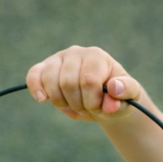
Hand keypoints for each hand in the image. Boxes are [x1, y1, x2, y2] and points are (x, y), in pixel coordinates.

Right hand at [26, 46, 143, 121]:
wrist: (104, 100)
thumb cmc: (116, 97)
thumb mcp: (129, 97)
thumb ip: (126, 92)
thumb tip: (114, 88)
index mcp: (97, 57)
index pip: (89, 81)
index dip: (92, 101)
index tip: (99, 108)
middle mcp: (77, 53)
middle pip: (68, 83)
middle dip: (77, 104)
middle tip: (87, 108)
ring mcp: (59, 59)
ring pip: (50, 80)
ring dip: (61, 102)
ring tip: (73, 105)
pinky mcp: (45, 68)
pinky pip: (34, 74)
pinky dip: (36, 87)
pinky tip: (42, 99)